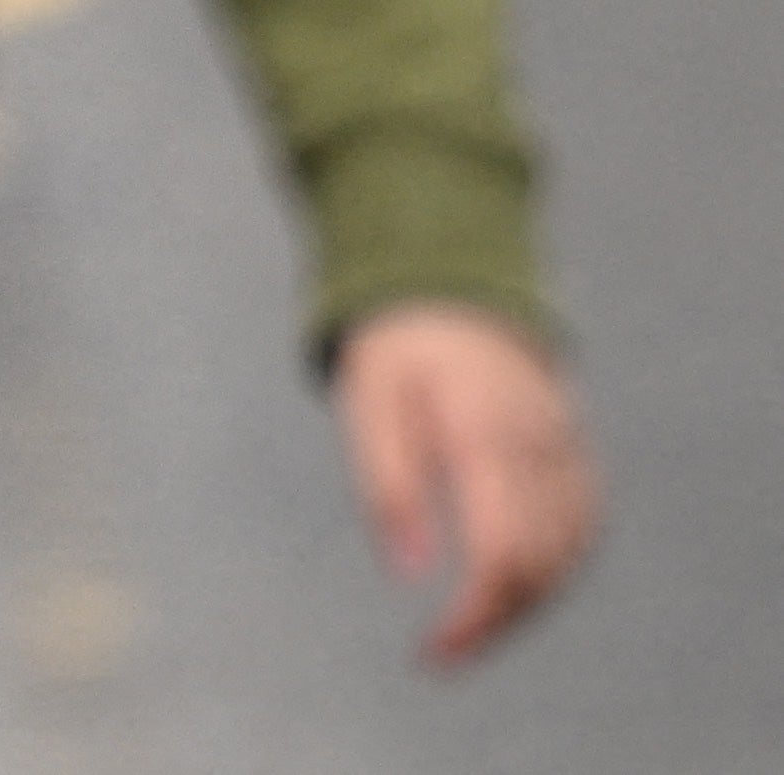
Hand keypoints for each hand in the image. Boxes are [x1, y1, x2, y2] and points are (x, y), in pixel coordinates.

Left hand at [333, 299, 595, 664]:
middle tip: (440, 654)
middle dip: (494, 623)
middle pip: (541, 567)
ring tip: (466, 633)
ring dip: (523, 607)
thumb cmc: (400, 356)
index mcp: (489, 435)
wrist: (455, 297)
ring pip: (567, 559)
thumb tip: (411, 574)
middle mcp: (543, 450)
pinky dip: (551, 576)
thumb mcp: (370, 404)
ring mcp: (570, 455)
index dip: (475, 613)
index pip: (504, 551)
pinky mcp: (579, 462)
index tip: (434, 647)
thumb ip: (390, 486)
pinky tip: (510, 596)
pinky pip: (582, 536)